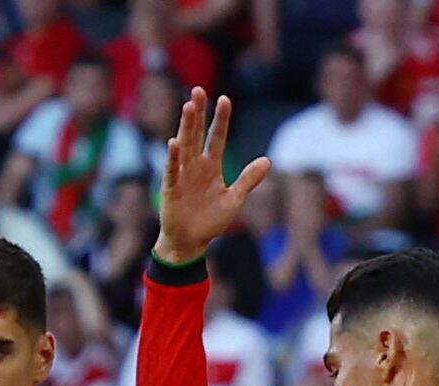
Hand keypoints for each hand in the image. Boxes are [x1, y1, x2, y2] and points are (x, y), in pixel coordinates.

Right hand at [155, 88, 270, 264]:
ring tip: (188, 106)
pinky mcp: (171, 189)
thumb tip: (267, 160)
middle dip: (198, 113)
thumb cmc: (211, 222)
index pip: (217, 137)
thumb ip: (248, 179)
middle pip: (197, 134)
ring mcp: (182, 175)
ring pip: (184, 146)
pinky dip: (173, 158)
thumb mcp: (234, 199)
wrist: (190, 242)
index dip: (221, 119)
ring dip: (186, 127)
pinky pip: (172, 170)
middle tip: (199, 90)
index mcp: (211, 167)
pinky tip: (174, 143)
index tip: (224, 99)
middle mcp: (195, 166)